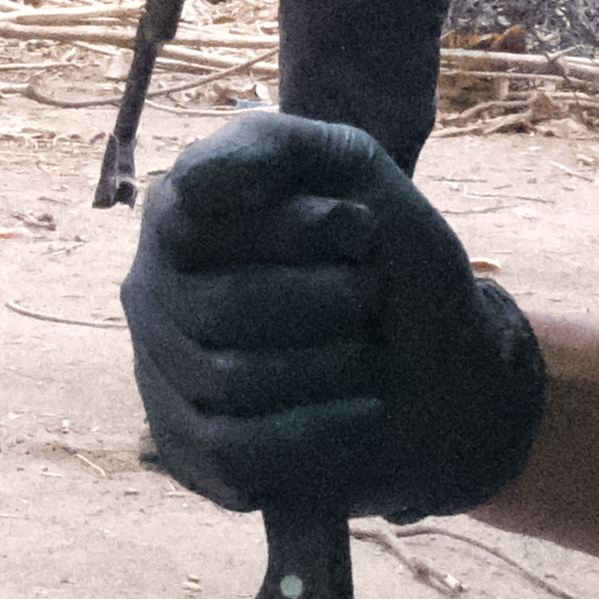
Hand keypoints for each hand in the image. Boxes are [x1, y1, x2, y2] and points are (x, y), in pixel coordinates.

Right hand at [123, 111, 548, 518]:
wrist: (446, 368)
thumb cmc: (388, 261)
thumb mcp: (347, 168)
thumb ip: (266, 147)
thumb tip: (188, 186)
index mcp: (177, 218)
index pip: (196, 217)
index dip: (293, 227)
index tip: (362, 228)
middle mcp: (152, 294)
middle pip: (214, 307)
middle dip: (322, 301)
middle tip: (372, 293)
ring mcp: (162, 376)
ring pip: (225, 379)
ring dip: (325, 363)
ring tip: (366, 350)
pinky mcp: (192, 451)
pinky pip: (233, 449)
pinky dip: (313, 429)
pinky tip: (360, 411)